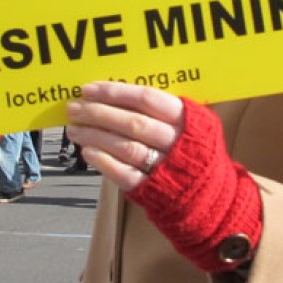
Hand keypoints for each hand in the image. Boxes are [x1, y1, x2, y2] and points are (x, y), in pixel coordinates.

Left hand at [66, 81, 183, 193]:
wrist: (209, 193)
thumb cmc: (190, 148)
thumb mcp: (188, 122)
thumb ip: (158, 109)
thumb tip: (112, 95)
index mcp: (186, 118)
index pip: (146, 98)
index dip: (115, 92)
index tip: (88, 89)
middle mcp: (176, 141)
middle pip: (133, 123)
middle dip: (98, 113)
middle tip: (73, 108)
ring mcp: (166, 167)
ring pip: (126, 147)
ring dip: (96, 137)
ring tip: (74, 130)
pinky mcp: (154, 189)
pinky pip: (126, 175)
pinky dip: (105, 163)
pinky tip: (87, 153)